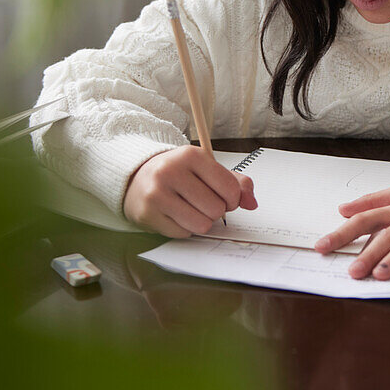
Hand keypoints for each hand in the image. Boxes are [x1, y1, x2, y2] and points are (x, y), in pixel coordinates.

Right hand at [124, 145, 257, 237]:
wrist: (137, 177)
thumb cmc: (178, 174)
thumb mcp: (206, 169)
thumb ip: (236, 183)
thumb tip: (252, 203)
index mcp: (192, 155)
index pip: (230, 188)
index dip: (233, 199)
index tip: (225, 198)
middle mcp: (172, 171)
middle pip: (217, 209)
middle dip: (216, 211)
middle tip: (203, 203)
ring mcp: (157, 193)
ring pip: (201, 224)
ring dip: (201, 222)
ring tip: (190, 209)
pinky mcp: (148, 213)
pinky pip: (183, 233)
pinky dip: (184, 228)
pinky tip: (175, 214)